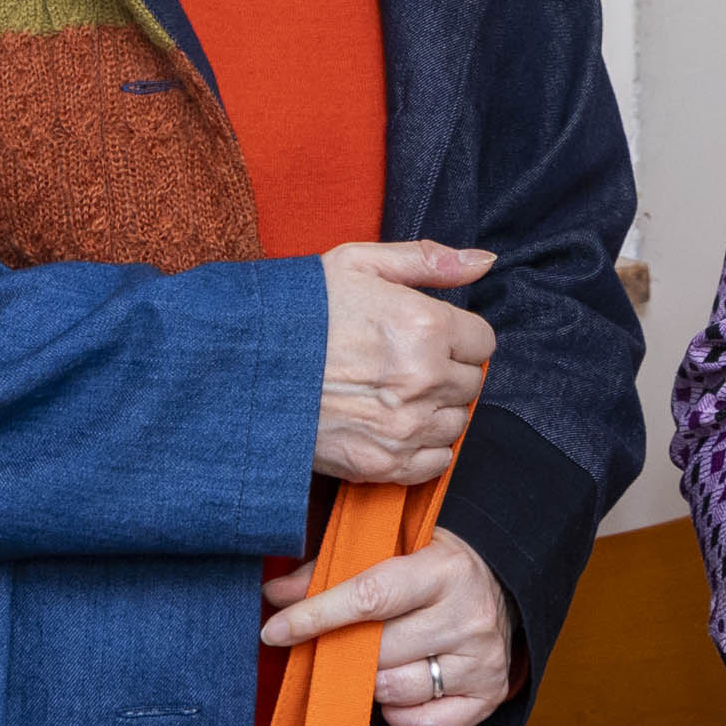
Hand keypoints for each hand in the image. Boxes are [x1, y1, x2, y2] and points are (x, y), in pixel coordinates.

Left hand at [262, 533, 516, 725]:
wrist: (505, 580)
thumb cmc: (433, 562)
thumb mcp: (391, 547)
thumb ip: (332, 566)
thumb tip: (275, 596)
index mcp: (443, 569)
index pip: (370, 597)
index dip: (316, 616)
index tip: (274, 631)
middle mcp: (469, 615)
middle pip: (379, 652)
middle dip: (344, 653)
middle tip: (336, 646)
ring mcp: (483, 660)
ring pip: (398, 691)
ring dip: (370, 683)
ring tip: (373, 663)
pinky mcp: (490, 695)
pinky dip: (402, 718)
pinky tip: (397, 695)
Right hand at [312, 241, 494, 484]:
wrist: (241, 369)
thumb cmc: (298, 311)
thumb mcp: (360, 264)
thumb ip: (428, 261)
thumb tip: (484, 261)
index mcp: (423, 326)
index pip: (483, 341)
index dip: (457, 336)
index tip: (429, 336)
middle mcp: (422, 379)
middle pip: (472, 383)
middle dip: (447, 371)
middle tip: (404, 363)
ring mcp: (404, 427)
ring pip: (456, 423)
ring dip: (435, 409)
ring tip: (393, 392)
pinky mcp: (384, 465)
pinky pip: (436, 463)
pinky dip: (423, 448)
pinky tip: (391, 424)